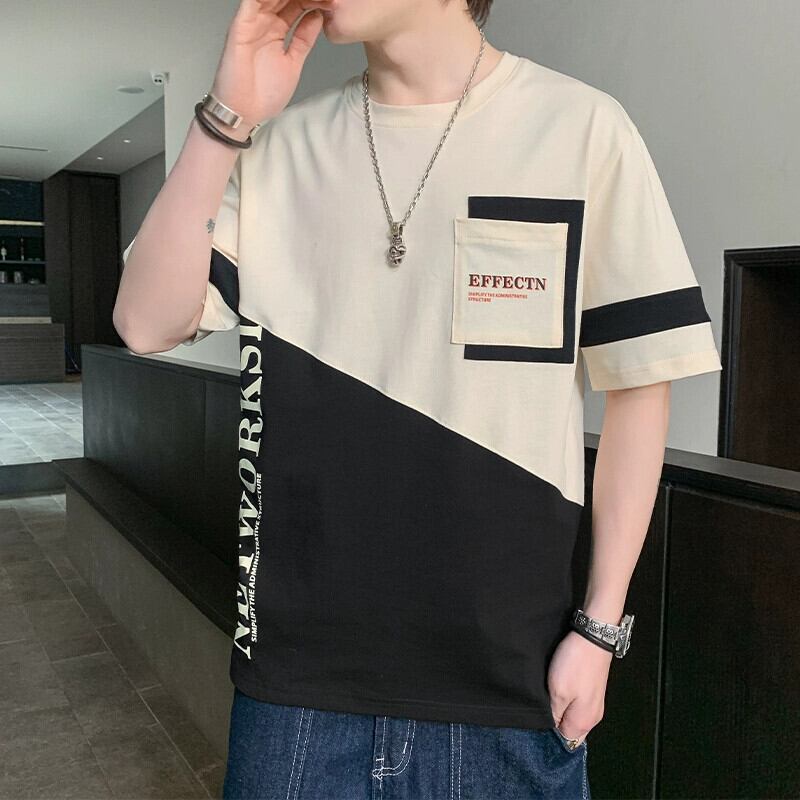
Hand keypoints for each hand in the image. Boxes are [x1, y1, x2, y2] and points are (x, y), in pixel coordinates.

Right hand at [211, 0, 335, 125]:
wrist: (244, 112)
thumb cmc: (263, 94)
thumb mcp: (294, 62)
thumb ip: (303, 39)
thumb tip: (317, 16)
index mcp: (276, 31)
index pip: (296, 5)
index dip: (314, 1)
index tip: (333, 2)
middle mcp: (264, 23)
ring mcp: (252, 22)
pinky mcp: (240, 25)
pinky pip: (252, 2)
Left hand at [548, 629, 612, 744]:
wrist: (593, 637)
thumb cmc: (575, 664)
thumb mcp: (558, 691)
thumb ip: (554, 714)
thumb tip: (553, 726)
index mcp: (584, 722)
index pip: (564, 738)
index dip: (550, 727)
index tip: (542, 711)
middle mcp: (593, 717)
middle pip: (570, 727)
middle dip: (556, 716)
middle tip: (547, 698)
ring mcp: (595, 702)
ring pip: (573, 713)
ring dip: (562, 704)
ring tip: (553, 688)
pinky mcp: (593, 689)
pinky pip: (578, 701)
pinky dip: (569, 695)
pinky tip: (561, 682)